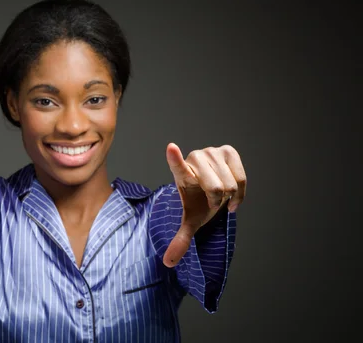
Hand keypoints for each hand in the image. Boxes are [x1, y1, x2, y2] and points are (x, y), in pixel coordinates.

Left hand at [163, 143, 245, 267]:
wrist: (211, 191)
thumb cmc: (199, 202)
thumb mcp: (191, 220)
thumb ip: (180, 240)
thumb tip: (168, 263)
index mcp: (182, 174)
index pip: (177, 166)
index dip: (174, 157)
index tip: (170, 148)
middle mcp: (195, 159)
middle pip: (216, 188)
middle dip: (218, 200)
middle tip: (212, 201)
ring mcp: (212, 152)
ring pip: (230, 184)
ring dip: (228, 196)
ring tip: (220, 194)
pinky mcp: (228, 150)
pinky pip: (241, 178)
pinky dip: (240, 193)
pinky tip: (232, 194)